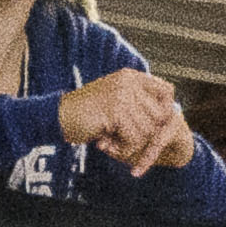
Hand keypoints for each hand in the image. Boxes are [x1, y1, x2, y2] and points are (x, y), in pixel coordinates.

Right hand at [55, 65, 196, 172]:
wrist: (57, 117)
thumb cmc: (85, 114)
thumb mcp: (113, 101)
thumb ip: (136, 102)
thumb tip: (168, 113)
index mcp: (130, 77)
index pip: (167, 90)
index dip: (166, 110)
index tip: (157, 126)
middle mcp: (129, 82)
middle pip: (161, 115)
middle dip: (148, 135)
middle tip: (125, 142)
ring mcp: (122, 95)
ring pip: (148, 130)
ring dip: (132, 144)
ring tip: (110, 143)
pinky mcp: (116, 112)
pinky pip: (134, 139)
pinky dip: (122, 149)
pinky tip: (105, 145)